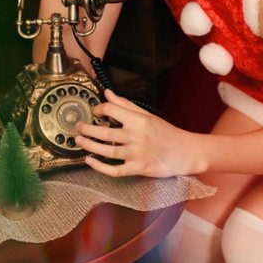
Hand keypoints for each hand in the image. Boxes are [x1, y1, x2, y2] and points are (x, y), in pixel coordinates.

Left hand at [75, 90, 195, 177]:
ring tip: (78, 141)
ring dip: (90, 146)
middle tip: (78, 126)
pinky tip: (89, 161)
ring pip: (108, 151)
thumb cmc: (165, 132)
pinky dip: (100, 167)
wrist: (184, 152)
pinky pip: (115, 170)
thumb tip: (107, 92)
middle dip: (88, 129)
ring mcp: (136, 154)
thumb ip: (126, 104)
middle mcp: (136, 136)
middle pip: (106, 133)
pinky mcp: (138, 169)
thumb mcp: (147, 114)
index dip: (100, 109)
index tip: (95, 112)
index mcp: (138, 120)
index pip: (112, 110)